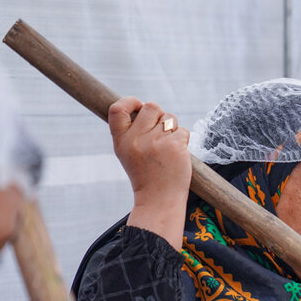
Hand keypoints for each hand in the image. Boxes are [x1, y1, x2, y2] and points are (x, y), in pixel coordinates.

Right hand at [113, 96, 191, 247]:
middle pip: (151, 107)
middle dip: (159, 116)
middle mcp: (136, 139)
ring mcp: (156, 142)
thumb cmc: (145, 174)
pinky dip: (183, 140)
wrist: (158, 199)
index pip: (117, 109)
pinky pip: (183, 131)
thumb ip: (131, 131)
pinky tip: (177, 154)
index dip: (129, 101)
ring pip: (170, 118)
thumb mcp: (127, 153)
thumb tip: (144, 106)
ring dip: (172, 129)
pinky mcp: (175, 147)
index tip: (138, 105)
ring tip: (167, 148)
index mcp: (121, 140)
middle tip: (160, 133)